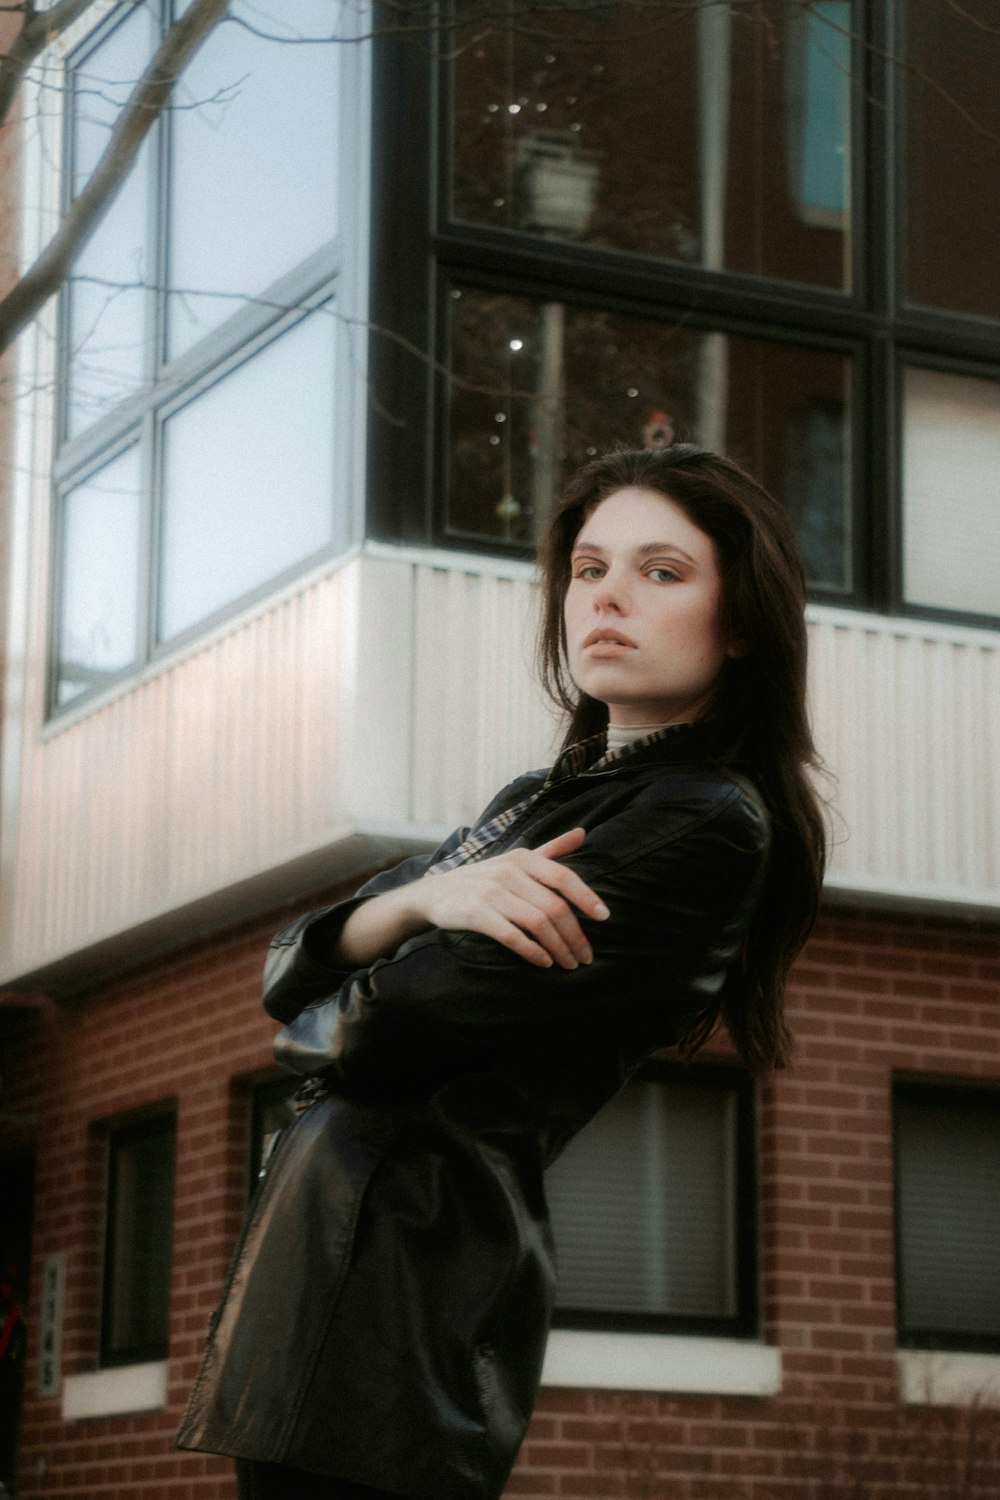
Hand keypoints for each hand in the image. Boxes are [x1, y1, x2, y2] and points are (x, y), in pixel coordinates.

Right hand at [415, 827, 609, 968]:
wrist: (433, 894)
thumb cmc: (484, 878)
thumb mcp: (516, 860)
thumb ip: (551, 850)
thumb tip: (583, 833)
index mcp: (523, 858)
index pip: (563, 877)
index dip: (586, 897)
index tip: (604, 918)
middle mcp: (508, 872)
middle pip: (554, 906)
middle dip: (575, 935)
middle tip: (585, 956)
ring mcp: (490, 892)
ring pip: (537, 922)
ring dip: (558, 947)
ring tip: (568, 963)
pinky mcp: (474, 913)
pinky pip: (511, 935)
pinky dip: (532, 951)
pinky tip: (544, 962)